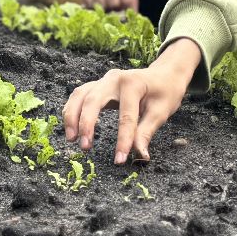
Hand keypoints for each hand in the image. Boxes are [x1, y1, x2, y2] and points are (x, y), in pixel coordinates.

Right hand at [63, 37, 201, 164]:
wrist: (164, 74)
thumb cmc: (165, 93)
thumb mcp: (161, 112)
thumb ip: (146, 132)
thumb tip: (139, 155)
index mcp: (133, 84)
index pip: (126, 116)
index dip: (122, 140)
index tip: (119, 161)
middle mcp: (114, 78)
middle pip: (92, 100)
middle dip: (86, 124)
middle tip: (84, 147)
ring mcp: (104, 80)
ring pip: (80, 95)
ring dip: (72, 116)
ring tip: (72, 139)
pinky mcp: (98, 85)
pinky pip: (80, 95)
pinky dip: (72, 110)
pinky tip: (72, 127)